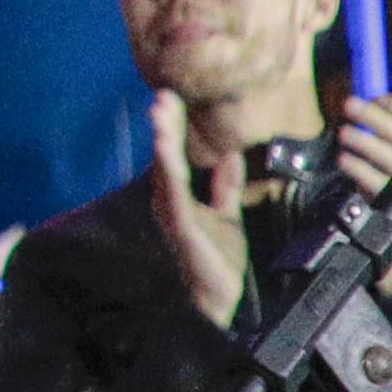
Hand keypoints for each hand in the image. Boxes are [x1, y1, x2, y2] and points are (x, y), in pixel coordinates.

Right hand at [142, 88, 252, 319]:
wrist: (220, 295)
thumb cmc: (218, 259)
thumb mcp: (228, 214)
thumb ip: (225, 187)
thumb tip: (230, 155)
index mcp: (179, 197)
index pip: (174, 155)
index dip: (172, 126)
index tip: (170, 98)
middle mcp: (169, 201)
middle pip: (164, 156)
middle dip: (163, 126)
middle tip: (162, 96)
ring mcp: (172, 213)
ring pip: (165, 169)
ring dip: (163, 141)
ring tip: (161, 114)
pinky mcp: (181, 225)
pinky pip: (174, 192)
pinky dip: (169, 169)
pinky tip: (168, 151)